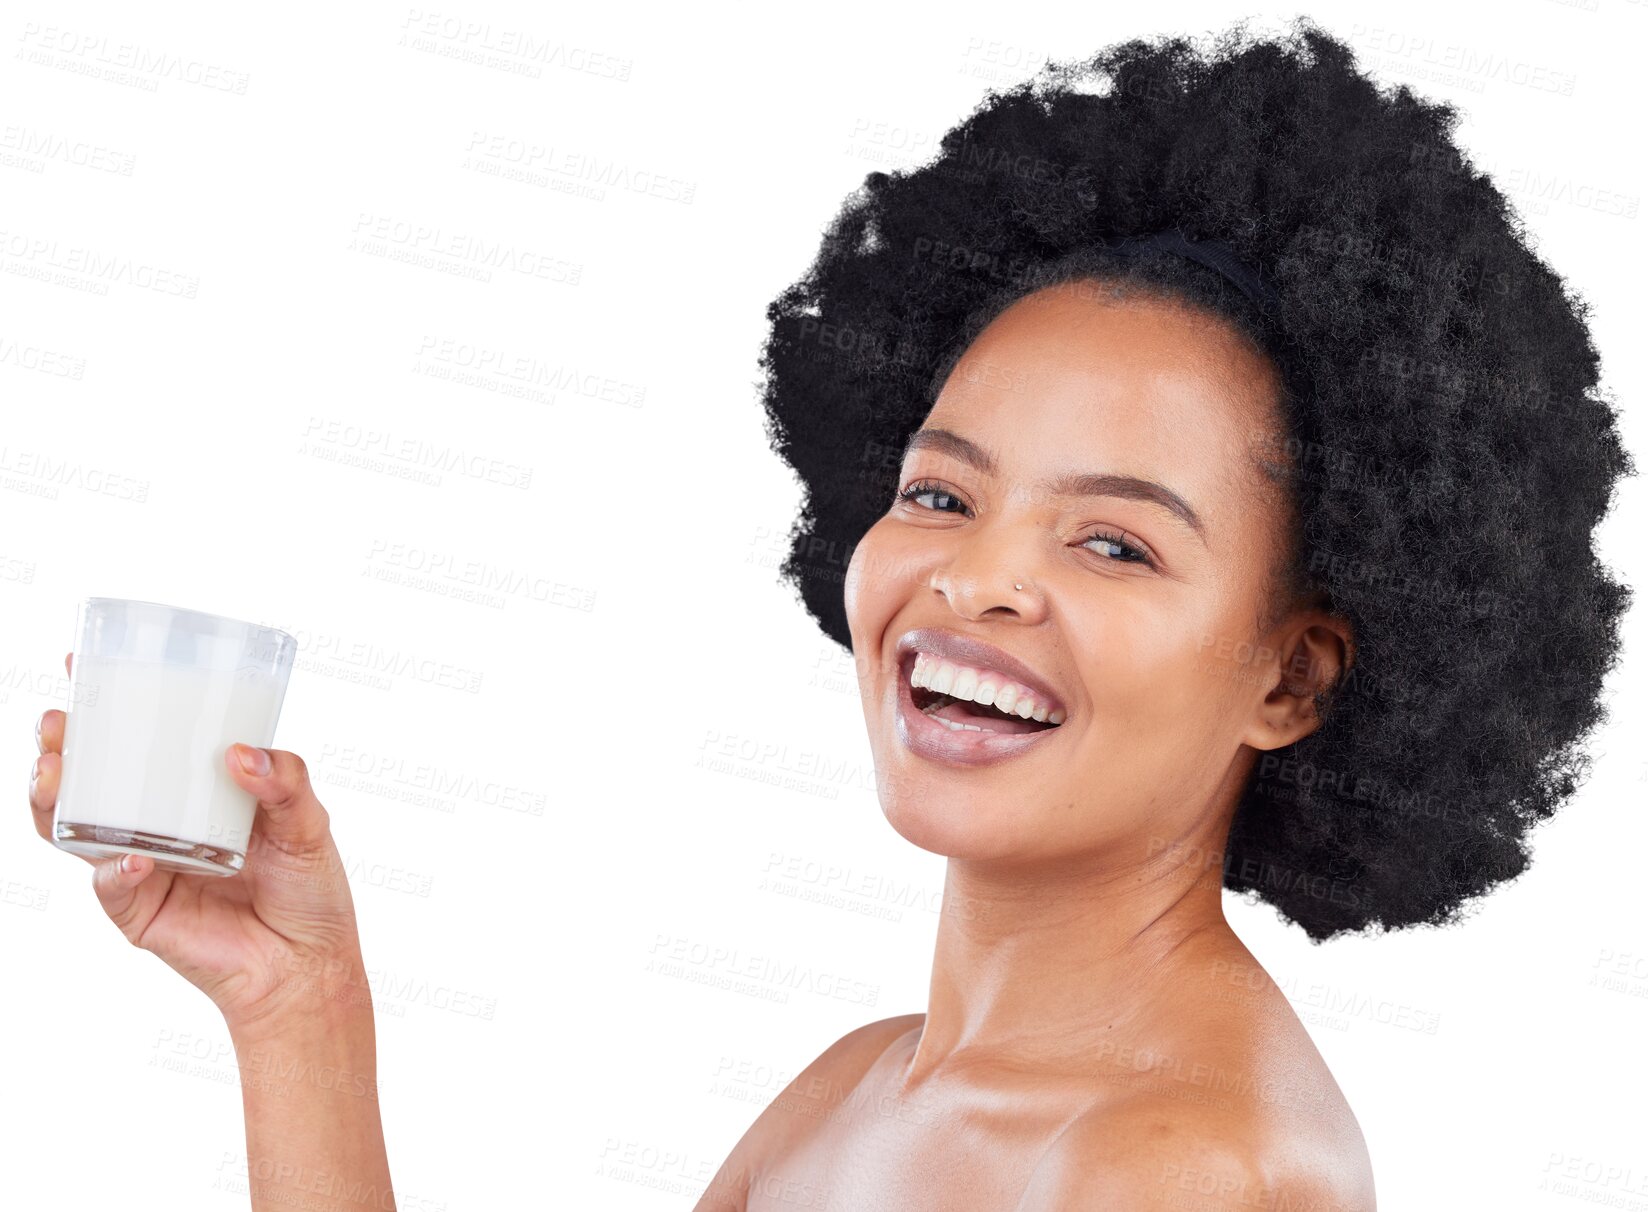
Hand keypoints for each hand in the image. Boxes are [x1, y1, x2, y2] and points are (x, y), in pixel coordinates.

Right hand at [29, 652, 368, 1038]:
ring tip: (56, 771)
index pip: (144, 740)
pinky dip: (115, 868)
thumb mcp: (309, 822)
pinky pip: (112, 884)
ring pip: (78, 828)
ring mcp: (144, 866)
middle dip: (63, 747)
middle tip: (58, 722)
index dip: (108, 704)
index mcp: (197, 792)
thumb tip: (241, 755)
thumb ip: (287, 782)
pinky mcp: (140, 911)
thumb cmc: (308, 888)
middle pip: (93, 779)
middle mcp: (160, 824)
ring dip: (58, 798)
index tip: (83, 664)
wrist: (308, 965)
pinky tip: (134, 857)